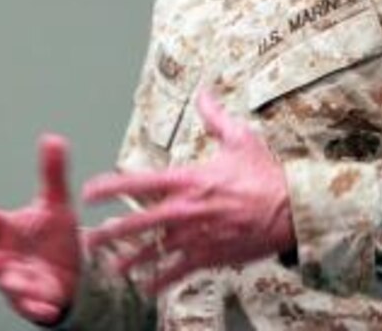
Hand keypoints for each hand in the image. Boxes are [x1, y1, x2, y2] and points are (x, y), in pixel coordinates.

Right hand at [0, 134, 80, 324]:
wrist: (68, 269)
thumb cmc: (51, 234)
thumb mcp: (56, 203)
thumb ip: (52, 173)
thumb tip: (53, 137)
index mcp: (8, 230)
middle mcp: (7, 256)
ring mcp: (17, 280)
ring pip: (9, 285)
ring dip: (15, 284)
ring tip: (26, 283)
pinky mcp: (31, 300)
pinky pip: (31, 307)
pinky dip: (38, 307)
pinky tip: (48, 307)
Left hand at [82, 89, 293, 293]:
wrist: (292, 211)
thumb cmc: (266, 175)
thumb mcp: (240, 138)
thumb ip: (215, 116)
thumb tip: (204, 92)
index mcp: (188, 180)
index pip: (139, 182)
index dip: (110, 186)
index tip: (90, 192)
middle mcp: (186, 210)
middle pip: (137, 223)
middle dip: (110, 232)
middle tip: (88, 238)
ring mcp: (196, 236)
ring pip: (154, 252)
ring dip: (129, 260)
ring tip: (110, 267)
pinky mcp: (210, 257)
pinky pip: (179, 272)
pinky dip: (161, 281)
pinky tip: (148, 289)